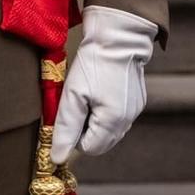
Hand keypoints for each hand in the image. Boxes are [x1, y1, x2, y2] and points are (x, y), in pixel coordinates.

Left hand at [50, 6, 157, 164]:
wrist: (118, 36)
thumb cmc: (94, 63)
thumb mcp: (73, 95)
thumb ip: (65, 129)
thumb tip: (57, 158)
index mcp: (113, 122)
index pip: (88, 148)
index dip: (74, 135)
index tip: (69, 113)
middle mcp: (128, 121)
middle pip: (101, 142)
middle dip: (85, 129)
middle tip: (78, 103)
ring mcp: (135, 110)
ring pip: (110, 130)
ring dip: (96, 120)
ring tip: (89, 95)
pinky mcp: (137, 100)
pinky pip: (119, 117)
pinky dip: (106, 111)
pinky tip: (100, 90)